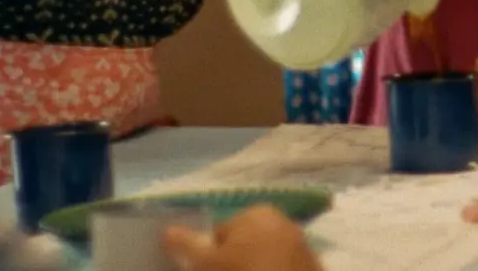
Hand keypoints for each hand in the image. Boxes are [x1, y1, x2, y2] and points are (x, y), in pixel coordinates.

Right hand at [162, 206, 321, 270]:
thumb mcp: (208, 263)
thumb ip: (186, 245)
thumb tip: (165, 230)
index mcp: (257, 212)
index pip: (221, 234)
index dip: (211, 258)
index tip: (213, 270)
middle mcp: (282, 220)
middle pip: (244, 245)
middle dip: (235, 262)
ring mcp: (300, 243)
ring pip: (265, 257)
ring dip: (256, 266)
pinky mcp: (312, 264)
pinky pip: (283, 266)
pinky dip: (275, 270)